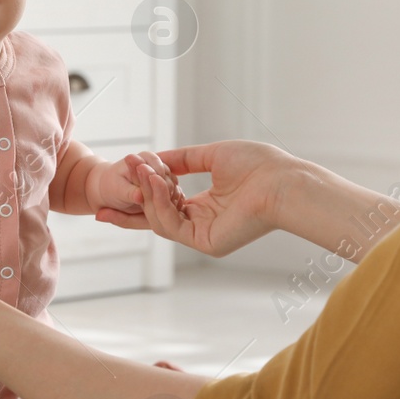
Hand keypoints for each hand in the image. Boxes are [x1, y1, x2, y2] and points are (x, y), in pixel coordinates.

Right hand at [96, 141, 296, 257]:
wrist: (281, 181)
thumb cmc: (259, 166)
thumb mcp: (212, 156)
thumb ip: (182, 160)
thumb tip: (156, 158)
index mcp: (206, 208)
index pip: (166, 204)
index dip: (143, 192)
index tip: (124, 174)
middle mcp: (202, 224)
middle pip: (156, 216)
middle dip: (134, 199)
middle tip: (117, 178)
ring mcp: (203, 236)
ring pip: (160, 219)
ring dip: (149, 192)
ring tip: (143, 168)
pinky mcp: (205, 243)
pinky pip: (172, 224)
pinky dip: (160, 202)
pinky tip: (157, 181)